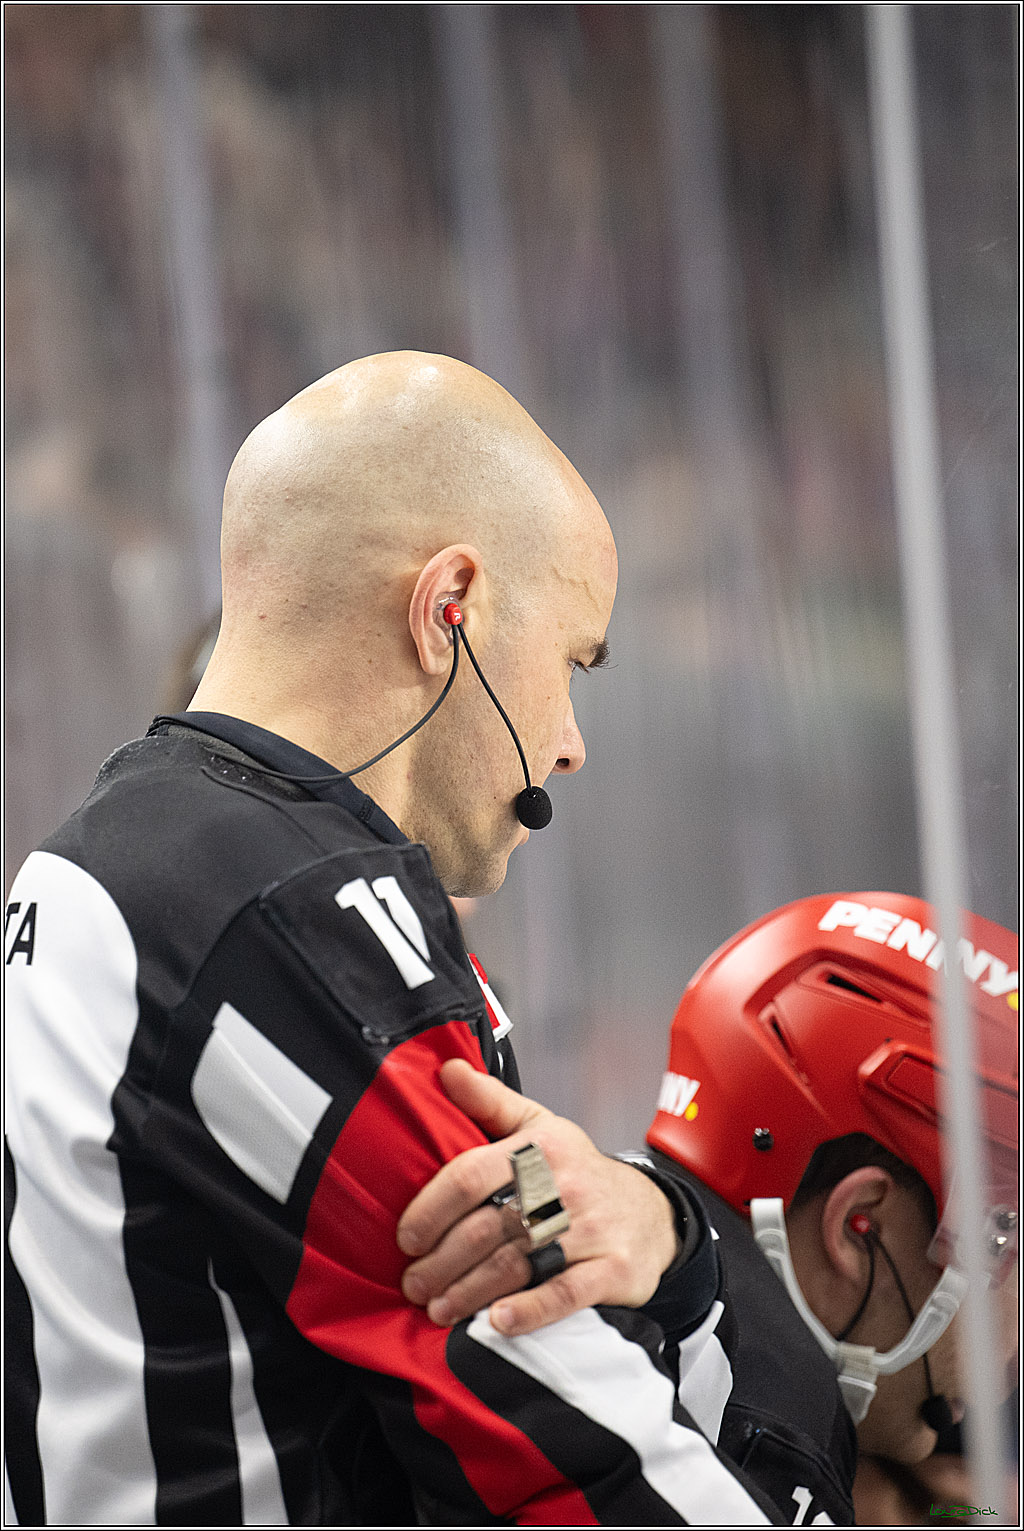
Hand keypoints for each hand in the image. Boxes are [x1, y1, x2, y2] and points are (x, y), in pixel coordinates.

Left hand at [396, 1058, 679, 1335]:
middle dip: (441, 1262)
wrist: (653, 1215)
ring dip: (469, 1292)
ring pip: (517, 1264)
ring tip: (438, 1309)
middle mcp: (565, 1186)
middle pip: (487, 1227)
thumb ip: (489, 1101)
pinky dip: (529, 1310)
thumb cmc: (579, 1172)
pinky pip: (565, 1293)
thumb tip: (446, 1069)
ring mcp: (590, 1230)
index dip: (431, 1209)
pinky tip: (497, 1322)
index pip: (471, 1175)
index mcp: (540, 1148)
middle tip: (414, 1284)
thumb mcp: (541, 1127)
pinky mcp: (611, 1270)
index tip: (405, 1238)